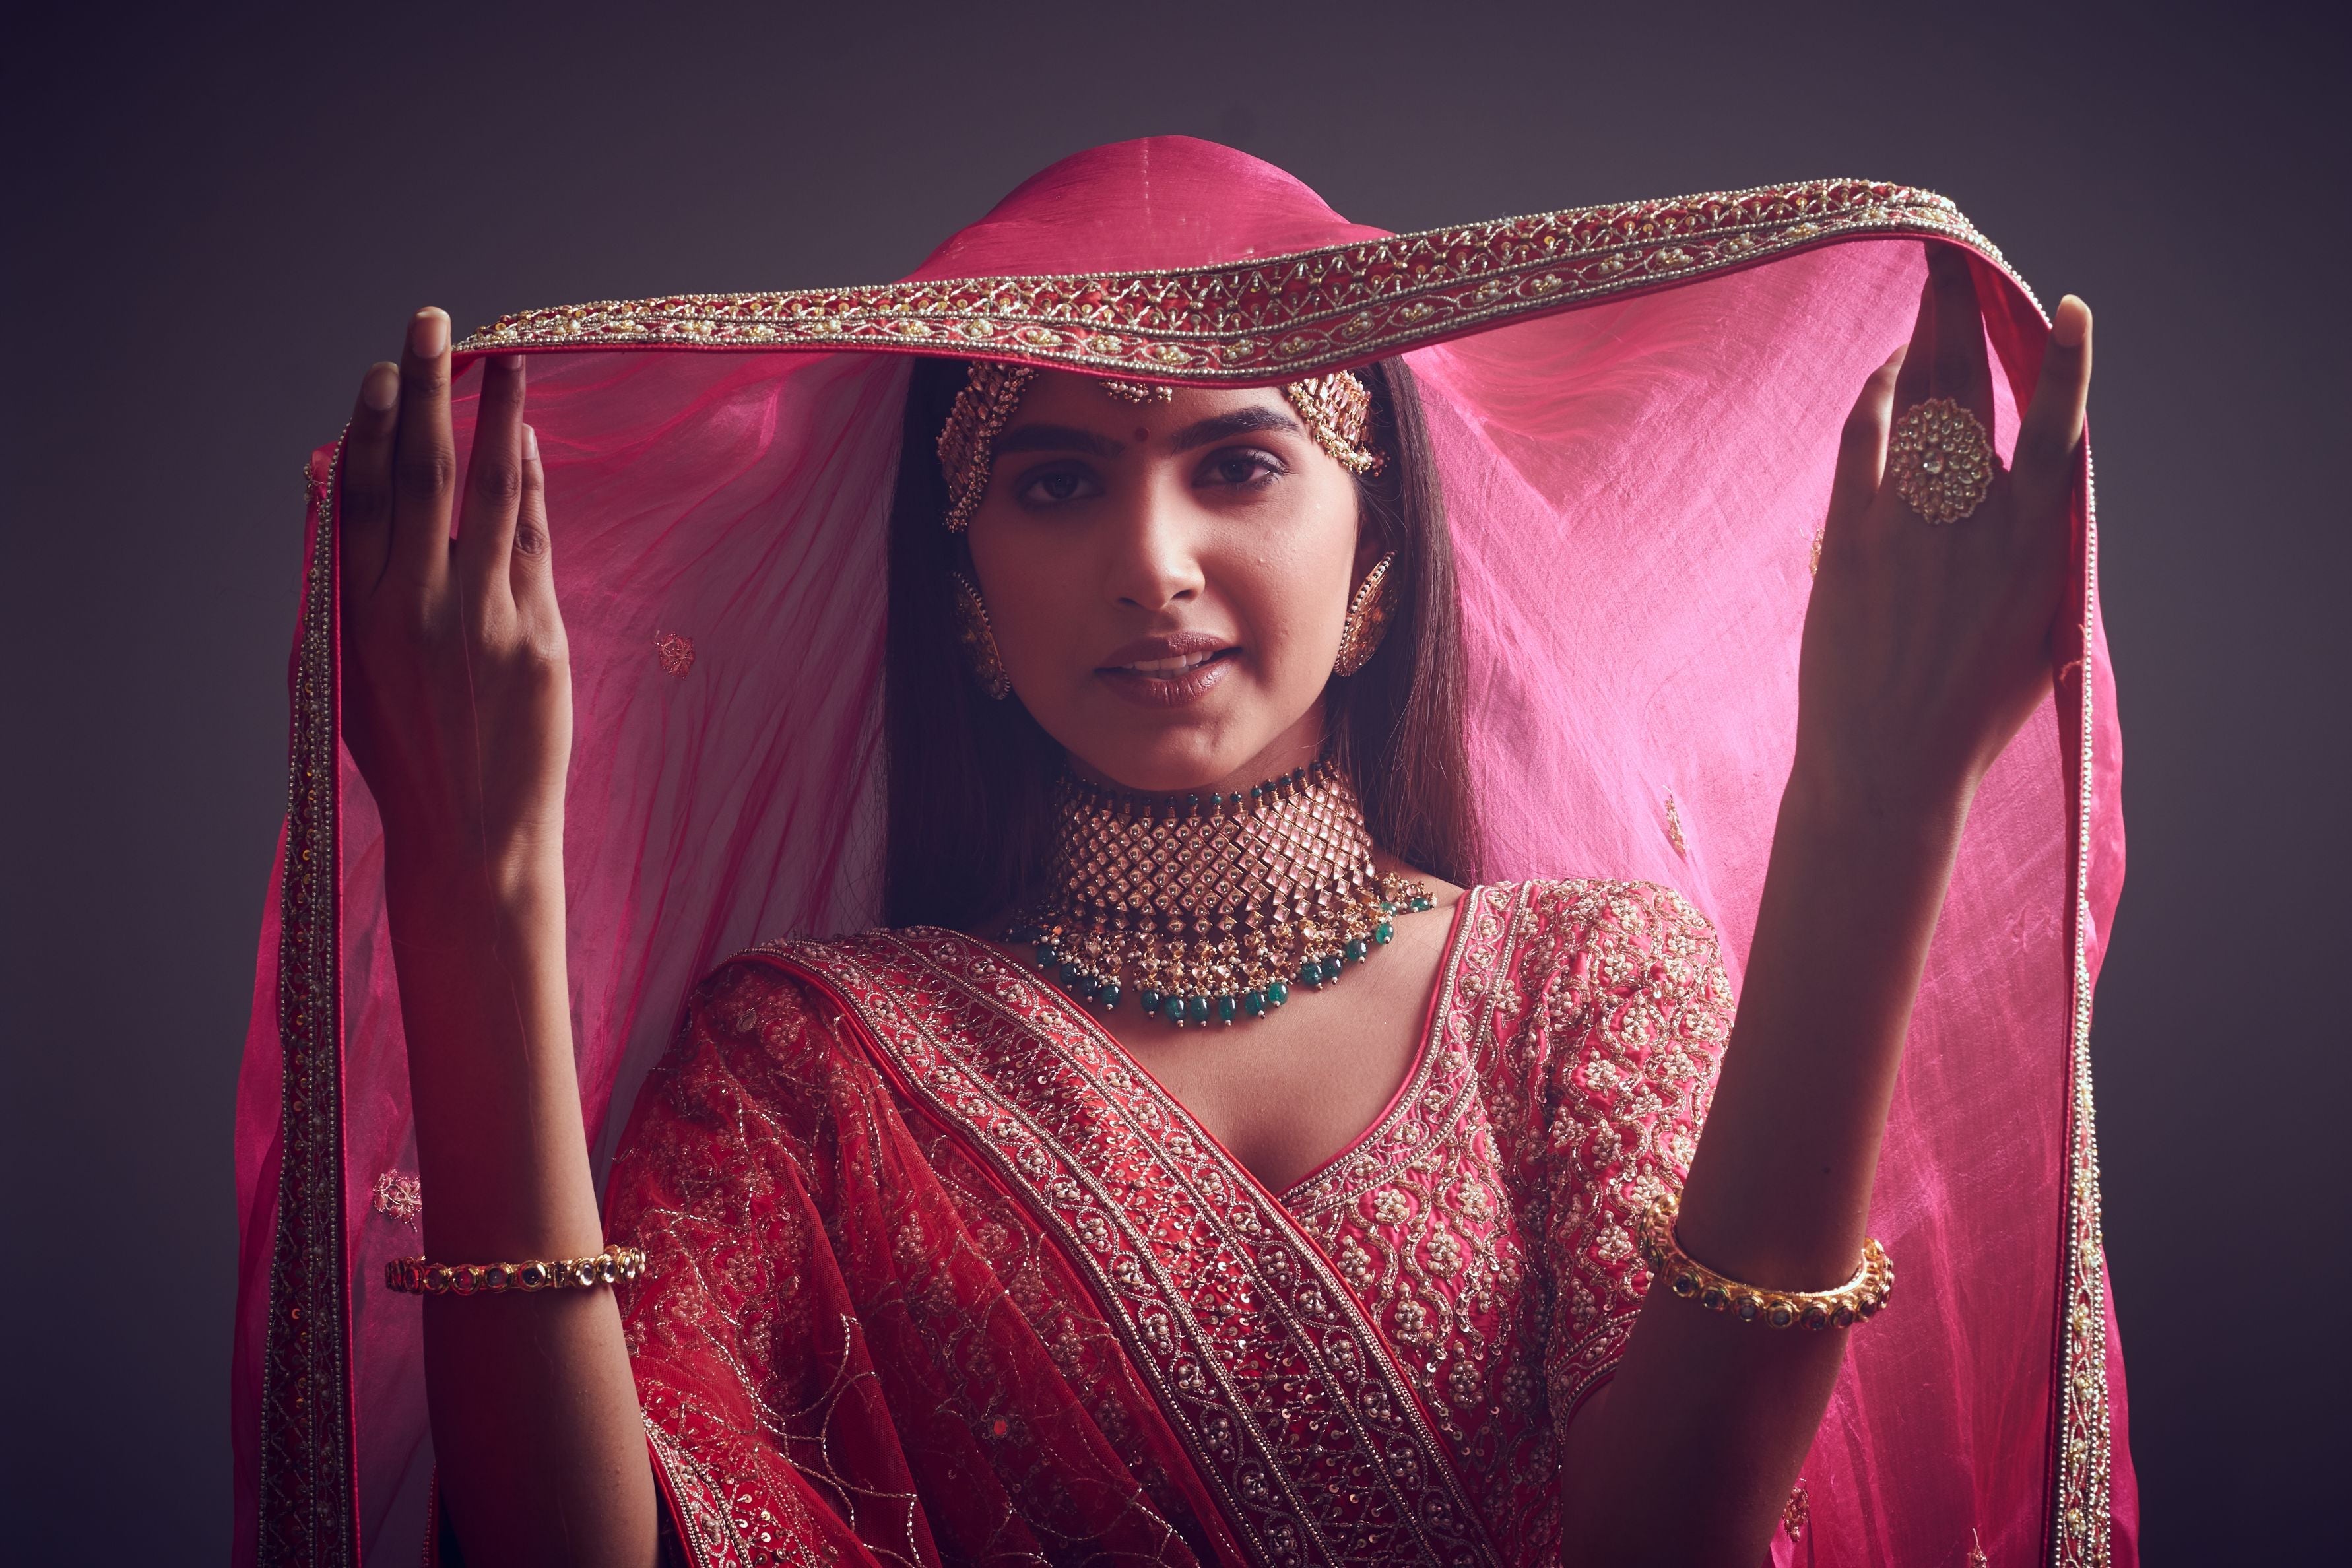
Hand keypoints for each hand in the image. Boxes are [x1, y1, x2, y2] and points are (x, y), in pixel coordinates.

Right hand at [340, 311, 569, 911]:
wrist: (471, 836)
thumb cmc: (408, 756)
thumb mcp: (348, 674)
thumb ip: (348, 590)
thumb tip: (341, 500)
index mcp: (356, 614)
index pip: (358, 495)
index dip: (367, 425)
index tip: (379, 370)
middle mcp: (415, 606)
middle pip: (417, 472)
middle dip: (424, 389)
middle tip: (433, 322)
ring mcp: (480, 619)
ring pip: (486, 492)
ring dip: (493, 417)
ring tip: (503, 360)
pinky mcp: (537, 637)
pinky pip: (532, 541)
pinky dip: (529, 485)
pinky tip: (527, 443)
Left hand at [1794, 247, 2092, 822]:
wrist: (1887, 769)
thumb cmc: (1967, 715)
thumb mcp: (2037, 636)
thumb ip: (2039, 559)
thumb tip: (2037, 501)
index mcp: (2036, 546)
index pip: (2056, 431)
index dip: (2064, 365)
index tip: (2068, 309)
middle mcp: (1975, 521)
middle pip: (1971, 390)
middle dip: (1963, 317)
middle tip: (1954, 262)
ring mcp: (1909, 523)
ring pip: (1919, 402)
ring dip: (1922, 339)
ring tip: (1927, 291)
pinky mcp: (1852, 536)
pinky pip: (1865, 438)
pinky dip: (1878, 393)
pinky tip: (1888, 366)